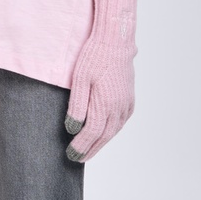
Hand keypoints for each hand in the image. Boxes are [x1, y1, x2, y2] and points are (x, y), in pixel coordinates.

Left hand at [64, 0, 137, 161]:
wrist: (115, 40)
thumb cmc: (94, 56)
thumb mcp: (79, 79)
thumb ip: (77, 106)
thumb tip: (72, 128)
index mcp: (105, 104)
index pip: (92, 133)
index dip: (81, 146)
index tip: (71, 155)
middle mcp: (119, 108)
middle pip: (104, 136)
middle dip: (90, 149)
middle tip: (77, 159)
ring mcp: (126, 103)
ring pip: (114, 130)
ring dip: (101, 142)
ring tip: (89, 150)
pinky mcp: (130, 98)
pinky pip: (121, 121)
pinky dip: (111, 131)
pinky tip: (105, 132)